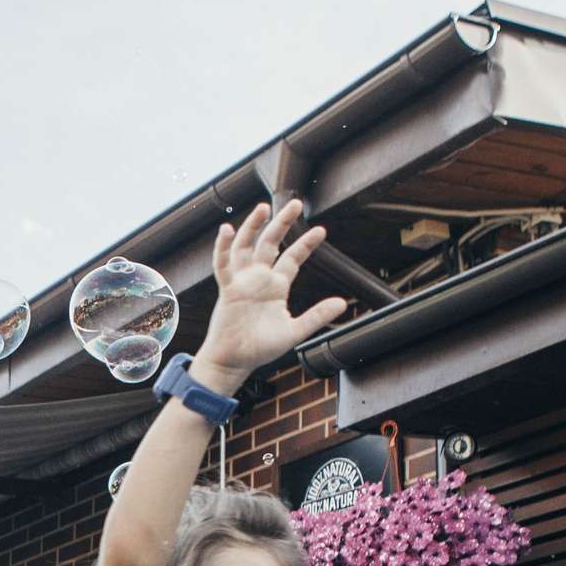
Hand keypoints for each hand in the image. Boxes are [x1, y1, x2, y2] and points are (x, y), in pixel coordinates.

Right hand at [188, 200, 353, 390]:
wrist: (235, 361)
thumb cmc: (261, 348)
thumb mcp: (294, 331)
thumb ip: (316, 316)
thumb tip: (342, 304)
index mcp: (276, 287)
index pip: (292, 258)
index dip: (306, 244)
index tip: (321, 231)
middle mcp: (259, 279)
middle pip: (271, 243)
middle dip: (282, 223)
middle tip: (295, 204)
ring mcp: (242, 282)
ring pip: (246, 246)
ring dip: (253, 227)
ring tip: (264, 208)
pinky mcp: (227, 289)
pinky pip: (222, 264)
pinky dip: (222, 247)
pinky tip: (227, 230)